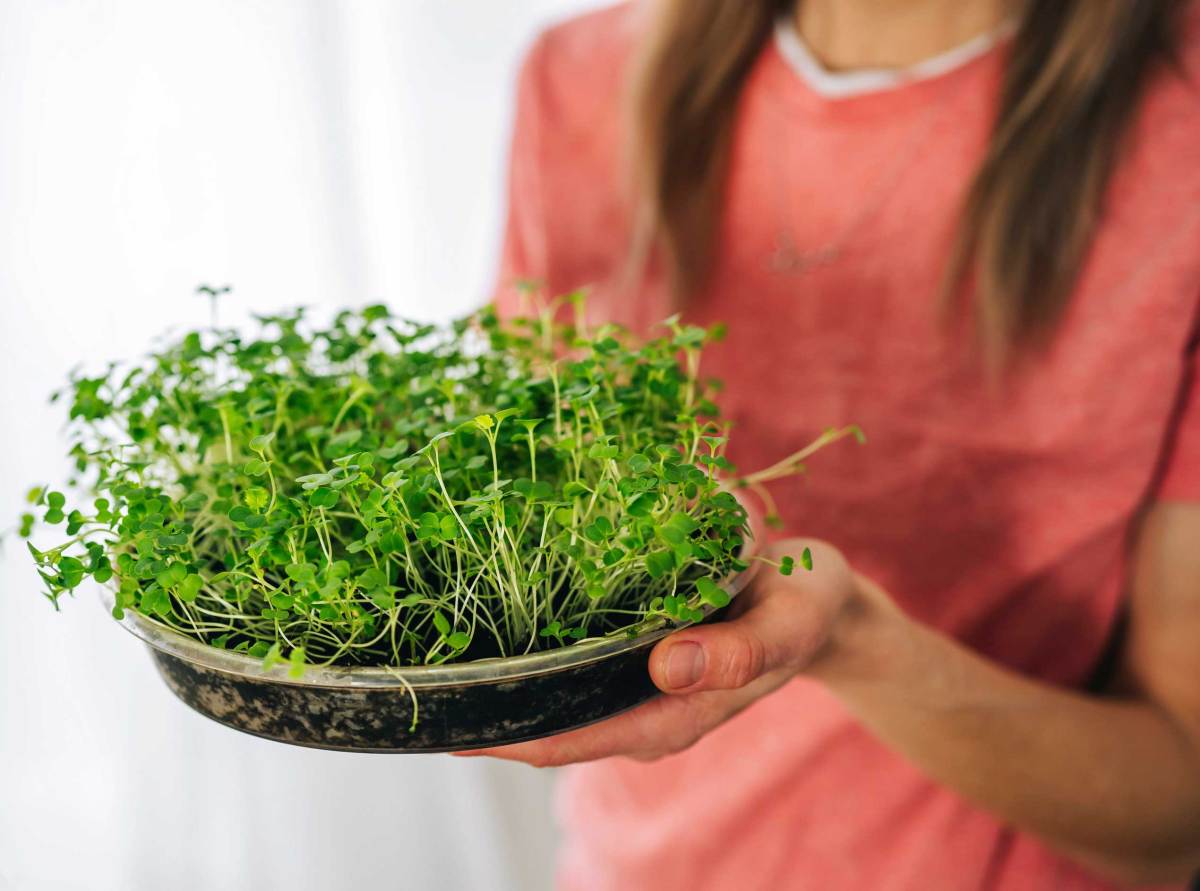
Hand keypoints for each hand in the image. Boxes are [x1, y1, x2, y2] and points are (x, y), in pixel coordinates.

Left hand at [455, 538, 874, 766]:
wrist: (817, 597)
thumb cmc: (804, 607)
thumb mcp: (789, 623)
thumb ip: (743, 650)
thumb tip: (669, 667)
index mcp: (672, 716)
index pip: (566, 741)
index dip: (501, 737)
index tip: (439, 718)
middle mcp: (643, 709)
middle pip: (544, 724)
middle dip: (482, 707)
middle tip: (410, 672)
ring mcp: (635, 684)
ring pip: (552, 693)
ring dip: (500, 677)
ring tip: (432, 644)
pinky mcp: (634, 654)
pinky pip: (570, 660)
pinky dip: (532, 645)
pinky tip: (492, 616)